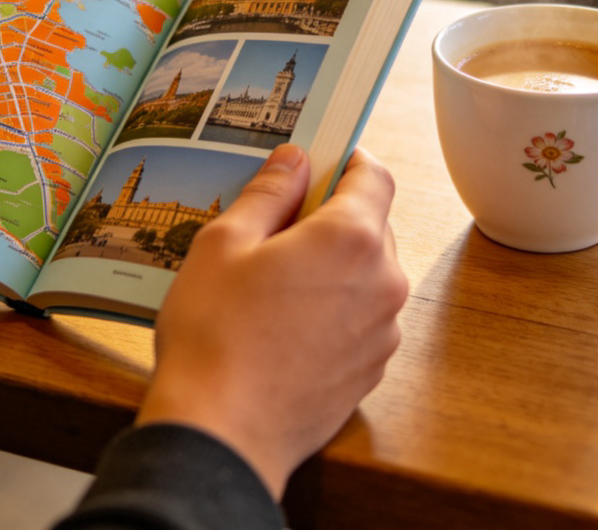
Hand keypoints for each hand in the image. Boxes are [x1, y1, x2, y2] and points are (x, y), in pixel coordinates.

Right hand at [136, 143, 408, 498]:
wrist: (221, 438)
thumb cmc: (215, 336)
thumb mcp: (225, 243)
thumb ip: (269, 192)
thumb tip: (294, 160)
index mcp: (351, 239)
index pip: (373, 175)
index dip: (346, 160)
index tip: (317, 163)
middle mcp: (382, 282)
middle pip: (371, 223)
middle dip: (331, 215)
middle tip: (276, 227)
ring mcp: (382, 331)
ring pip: (367, 271)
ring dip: (334, 264)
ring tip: (274, 282)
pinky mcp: (372, 369)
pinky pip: (363, 315)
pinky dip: (336, 306)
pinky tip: (285, 323)